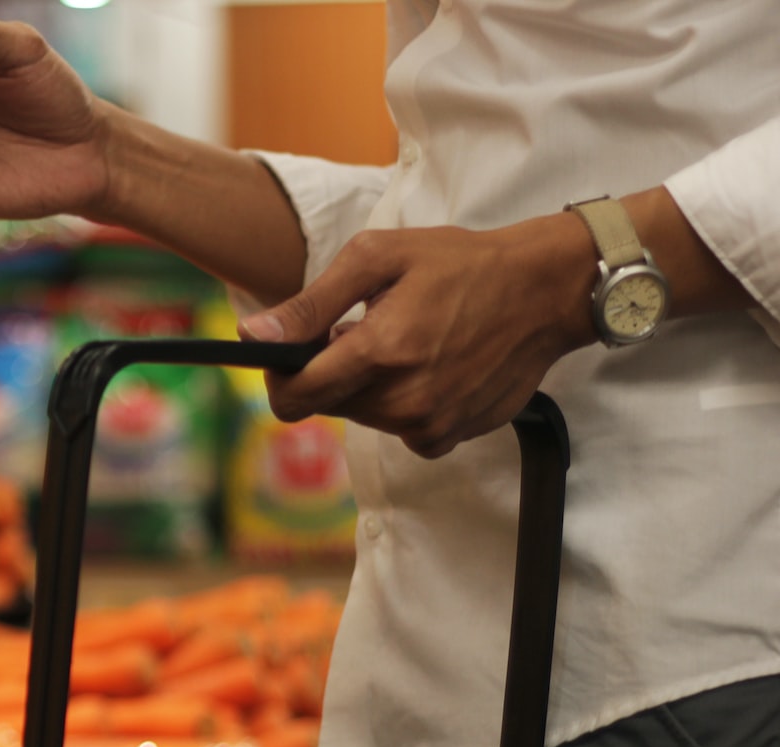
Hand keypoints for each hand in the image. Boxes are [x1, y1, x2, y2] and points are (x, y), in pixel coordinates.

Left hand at [237, 214, 599, 457]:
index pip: (294, 397)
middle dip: (331, 371)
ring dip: (368, 384)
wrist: (545, 289)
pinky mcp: (451, 435)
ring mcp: (430, 423)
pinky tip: (430, 365)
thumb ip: (310, 304)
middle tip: (366, 328)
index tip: (290, 351)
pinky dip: (402, 402)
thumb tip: (253, 334)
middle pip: (327, 404)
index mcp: (379, 352)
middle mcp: (403, 399)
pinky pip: (400, 429)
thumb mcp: (377, 258)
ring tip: (406, 339)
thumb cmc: (460, 263)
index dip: (280, 376)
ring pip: (362, 416)